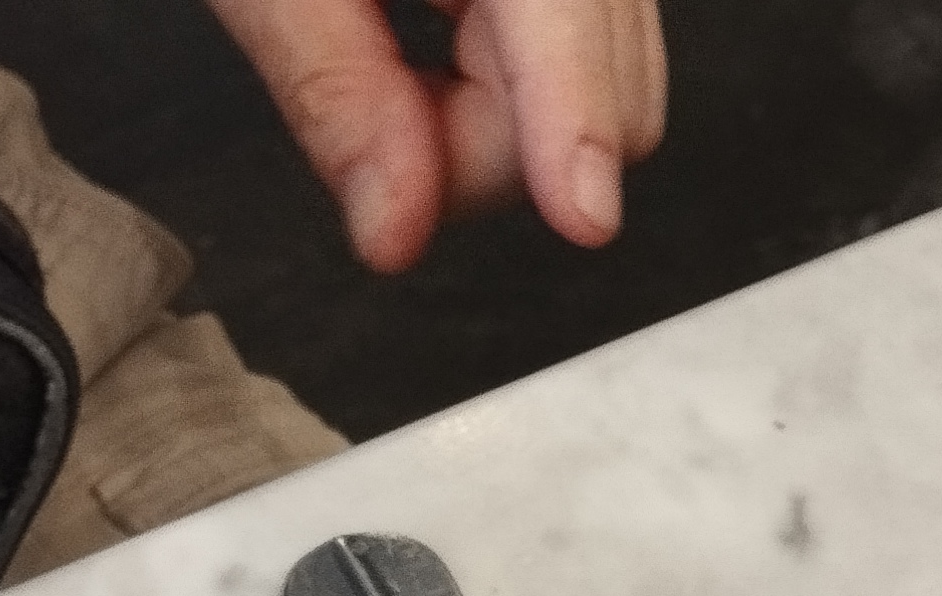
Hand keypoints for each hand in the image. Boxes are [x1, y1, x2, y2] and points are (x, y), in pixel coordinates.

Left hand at [201, 0, 667, 273]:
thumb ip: (334, 91)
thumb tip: (399, 227)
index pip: (568, 9)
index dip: (573, 118)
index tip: (581, 214)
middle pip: (603, 82)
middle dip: (490, 142)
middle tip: (371, 112)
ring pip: (607, 82)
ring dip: (495, 117)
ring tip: (389, 52)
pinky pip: (583, 51)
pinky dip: (505, 82)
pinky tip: (434, 40)